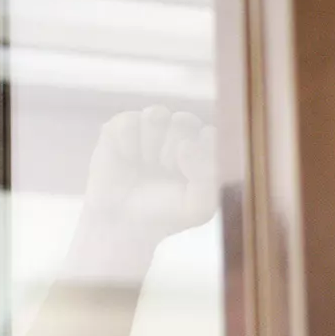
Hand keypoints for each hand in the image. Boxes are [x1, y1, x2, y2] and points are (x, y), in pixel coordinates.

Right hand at [81, 106, 217, 242]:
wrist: (123, 222)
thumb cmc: (167, 213)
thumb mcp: (197, 207)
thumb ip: (207, 179)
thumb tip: (187, 144)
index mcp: (205, 148)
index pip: (211, 134)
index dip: (198, 154)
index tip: (187, 175)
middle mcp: (181, 132)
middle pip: (185, 120)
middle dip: (172, 150)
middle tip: (165, 169)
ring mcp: (152, 126)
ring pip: (156, 114)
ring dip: (151, 144)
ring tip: (148, 163)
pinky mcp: (124, 125)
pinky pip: (129, 120)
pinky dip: (127, 144)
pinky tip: (128, 158)